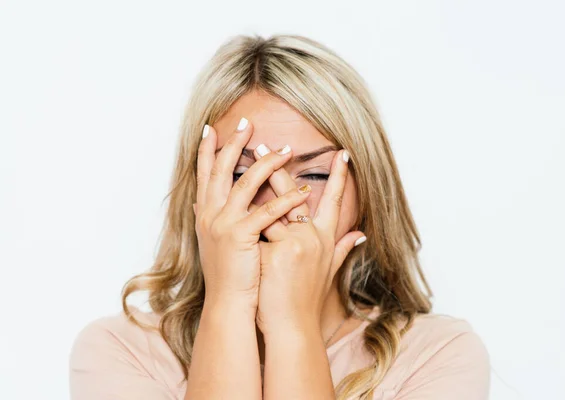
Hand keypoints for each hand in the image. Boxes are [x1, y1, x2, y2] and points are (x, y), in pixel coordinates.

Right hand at [192, 119, 311, 308]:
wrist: (227, 304)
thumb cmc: (227, 274)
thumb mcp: (213, 241)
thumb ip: (209, 218)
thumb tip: (198, 203)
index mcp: (205, 213)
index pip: (204, 174)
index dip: (208, 150)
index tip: (211, 128)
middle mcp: (209, 215)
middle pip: (221, 170)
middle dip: (233, 144)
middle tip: (246, 123)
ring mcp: (222, 224)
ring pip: (245, 184)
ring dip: (268, 164)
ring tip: (287, 149)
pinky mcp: (240, 236)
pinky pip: (267, 212)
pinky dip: (286, 200)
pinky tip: (304, 191)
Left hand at [251, 146, 366, 334]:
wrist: (292, 326)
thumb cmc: (306, 298)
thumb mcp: (328, 271)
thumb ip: (342, 248)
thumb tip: (360, 234)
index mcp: (323, 238)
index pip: (336, 201)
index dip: (341, 177)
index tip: (344, 153)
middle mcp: (311, 237)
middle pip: (294, 193)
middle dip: (277, 165)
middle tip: (261, 143)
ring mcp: (293, 244)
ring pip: (269, 205)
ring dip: (252, 183)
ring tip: (238, 160)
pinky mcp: (274, 253)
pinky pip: (254, 227)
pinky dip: (241, 216)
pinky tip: (222, 198)